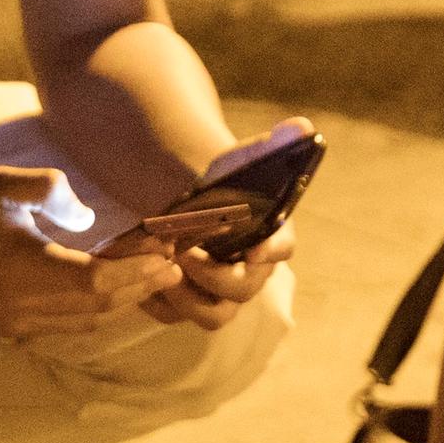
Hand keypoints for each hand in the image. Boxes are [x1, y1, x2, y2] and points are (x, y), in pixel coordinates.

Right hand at [0, 167, 179, 340]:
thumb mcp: (1, 184)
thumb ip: (51, 191)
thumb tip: (84, 216)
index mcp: (25, 269)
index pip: (99, 280)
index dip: (138, 270)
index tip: (166, 255)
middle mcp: (22, 306)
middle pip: (98, 306)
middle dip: (138, 287)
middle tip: (169, 268)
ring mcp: (11, 323)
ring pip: (81, 321)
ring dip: (116, 302)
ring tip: (142, 279)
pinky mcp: (1, 327)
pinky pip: (58, 327)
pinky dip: (88, 312)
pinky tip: (99, 294)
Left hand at [131, 121, 310, 328]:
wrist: (181, 197)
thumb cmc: (217, 182)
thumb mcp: (238, 160)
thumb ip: (270, 146)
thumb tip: (302, 126)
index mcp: (269, 236)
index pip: (281, 248)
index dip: (271, 250)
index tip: (255, 247)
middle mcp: (249, 271)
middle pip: (243, 289)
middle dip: (215, 275)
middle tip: (185, 252)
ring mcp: (219, 294)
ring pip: (213, 314)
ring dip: (186, 298)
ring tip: (161, 268)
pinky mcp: (187, 303)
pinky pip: (175, 316)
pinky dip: (158, 301)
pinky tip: (141, 275)